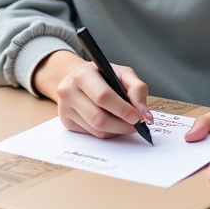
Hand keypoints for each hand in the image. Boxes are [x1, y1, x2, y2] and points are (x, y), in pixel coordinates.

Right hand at [32, 49, 153, 138]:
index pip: (103, 97)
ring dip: (117, 130)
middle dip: (122, 125)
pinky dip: (107, 132)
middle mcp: (68, 91)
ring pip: (97, 130)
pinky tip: (111, 122)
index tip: (138, 117)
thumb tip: (145, 113)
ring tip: (125, 122)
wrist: (77, 79)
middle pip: (99, 118)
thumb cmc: (102, 75)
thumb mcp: (122, 73)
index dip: (123, 110)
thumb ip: (137, 88)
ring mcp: (65, 108)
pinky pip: (92, 134)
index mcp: (82, 75)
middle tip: (136, 124)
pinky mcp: (66, 122)